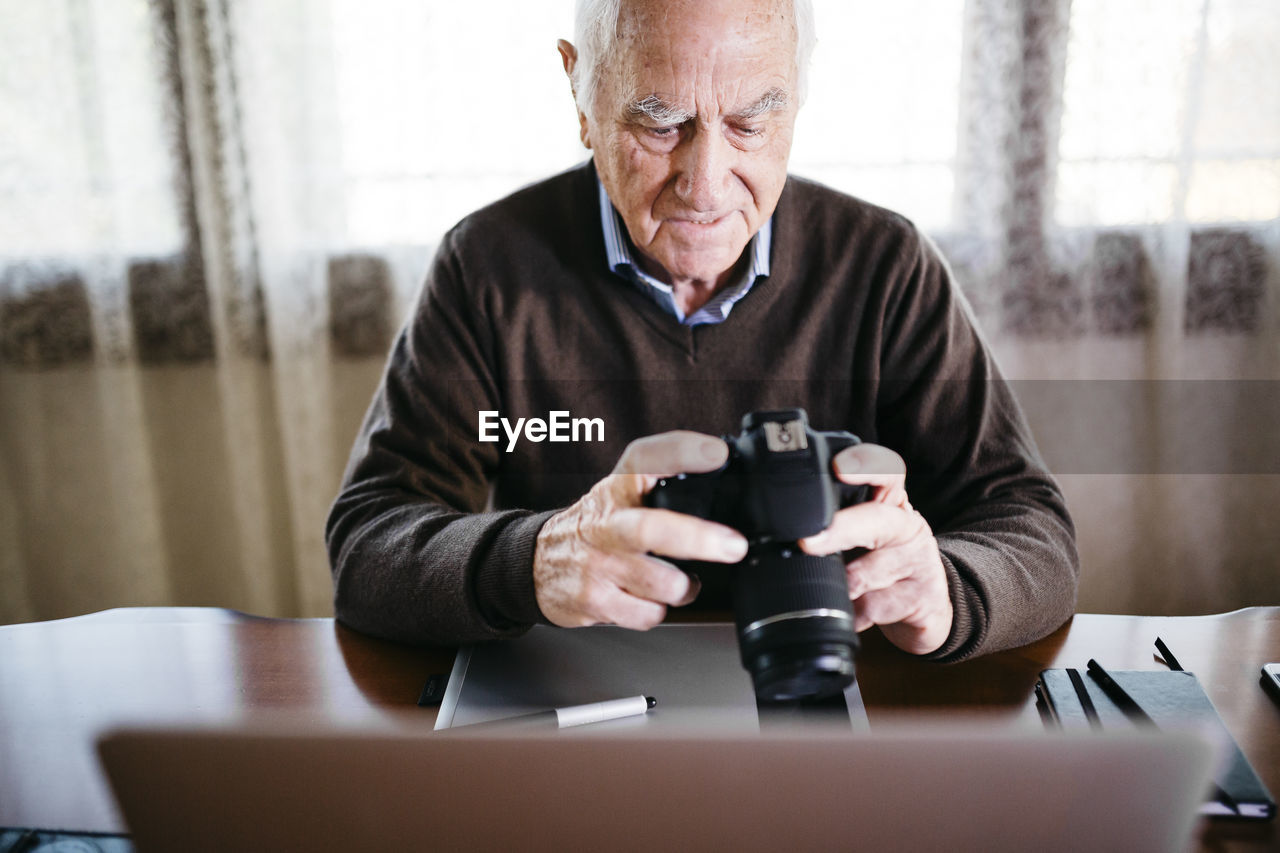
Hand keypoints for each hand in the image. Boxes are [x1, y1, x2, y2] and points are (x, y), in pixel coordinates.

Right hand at [533, 431, 748, 629]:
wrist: (536, 564)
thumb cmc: (594, 525)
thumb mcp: (620, 490)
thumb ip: (663, 477)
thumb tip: (720, 464)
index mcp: (618, 488)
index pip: (646, 457)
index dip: (682, 452)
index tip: (716, 454)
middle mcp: (607, 524)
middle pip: (652, 529)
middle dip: (697, 539)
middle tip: (733, 545)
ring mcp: (599, 565)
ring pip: (663, 584)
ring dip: (685, 587)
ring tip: (680, 580)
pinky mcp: (595, 601)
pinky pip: (649, 614)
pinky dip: (659, 610)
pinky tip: (649, 598)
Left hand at [798, 443, 952, 654]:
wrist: (926, 604)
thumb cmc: (884, 560)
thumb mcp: (862, 533)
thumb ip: (832, 522)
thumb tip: (778, 535)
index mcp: (889, 501)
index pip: (884, 470)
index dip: (863, 465)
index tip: (838, 470)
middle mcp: (906, 526)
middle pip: (877, 521)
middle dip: (841, 531)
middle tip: (807, 543)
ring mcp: (917, 563)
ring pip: (872, 573)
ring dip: (843, 585)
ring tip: (826, 590)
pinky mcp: (920, 599)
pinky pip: (873, 609)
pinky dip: (852, 615)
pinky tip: (846, 615)